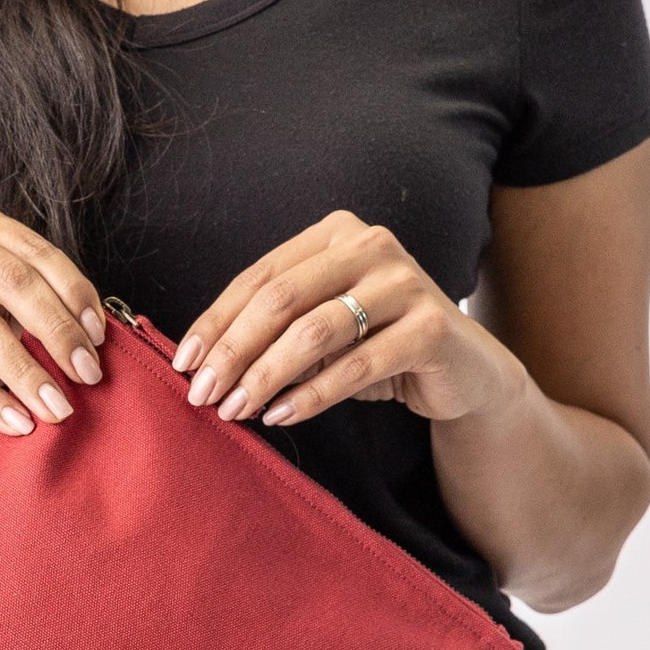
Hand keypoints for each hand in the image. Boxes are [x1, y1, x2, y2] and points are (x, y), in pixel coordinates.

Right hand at [0, 198, 108, 437]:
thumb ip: (38, 308)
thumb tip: (94, 337)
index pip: (34, 252)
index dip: (74, 294)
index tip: (99, 338)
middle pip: (11, 280)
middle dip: (58, 331)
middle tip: (87, 374)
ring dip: (28, 373)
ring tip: (57, 406)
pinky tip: (19, 422)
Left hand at [171, 211, 521, 428]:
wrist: (466, 370)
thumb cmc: (379, 343)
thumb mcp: (323, 326)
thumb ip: (275, 329)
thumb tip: (204, 362)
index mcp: (336, 233)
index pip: (260, 276)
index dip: (216, 320)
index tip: (183, 362)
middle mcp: (371, 245)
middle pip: (280, 299)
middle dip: (233, 351)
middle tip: (203, 394)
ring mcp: (405, 282)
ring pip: (314, 331)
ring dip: (266, 376)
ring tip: (236, 409)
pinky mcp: (430, 327)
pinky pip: (356, 366)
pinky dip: (311, 395)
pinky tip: (281, 416)